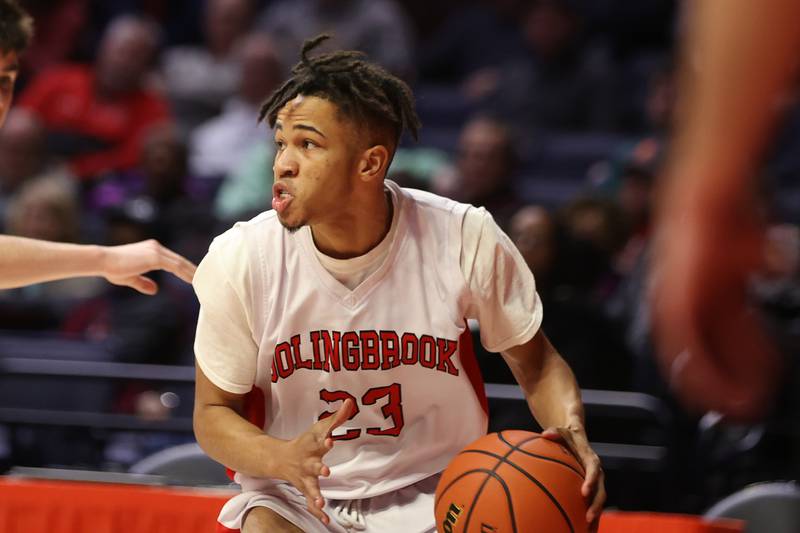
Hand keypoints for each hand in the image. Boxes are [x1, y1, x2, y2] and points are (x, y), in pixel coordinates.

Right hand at [100, 239, 196, 294]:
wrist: (103, 261)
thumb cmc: (112, 268)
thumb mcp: (130, 277)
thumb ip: (143, 282)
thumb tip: (155, 290)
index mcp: (151, 250)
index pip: (173, 260)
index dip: (184, 269)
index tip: (194, 277)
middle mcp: (156, 247)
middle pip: (179, 260)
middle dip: (191, 270)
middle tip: (204, 279)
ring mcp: (156, 250)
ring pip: (180, 263)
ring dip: (191, 272)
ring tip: (202, 282)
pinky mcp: (155, 256)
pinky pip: (175, 266)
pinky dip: (185, 273)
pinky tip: (193, 280)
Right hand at [276, 398, 354, 524]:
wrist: (279, 459)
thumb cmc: (306, 442)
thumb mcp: (319, 428)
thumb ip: (337, 418)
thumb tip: (350, 402)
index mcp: (311, 446)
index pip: (318, 441)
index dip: (324, 440)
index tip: (330, 440)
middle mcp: (307, 463)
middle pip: (313, 465)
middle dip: (319, 468)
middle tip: (326, 471)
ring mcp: (305, 478)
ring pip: (309, 487)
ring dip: (315, 495)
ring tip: (321, 502)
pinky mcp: (305, 490)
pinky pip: (310, 503)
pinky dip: (316, 511)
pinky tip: (325, 519)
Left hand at [541, 425, 604, 531]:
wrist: (577, 437)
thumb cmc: (567, 435)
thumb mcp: (562, 431)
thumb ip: (555, 431)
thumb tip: (545, 433)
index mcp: (591, 460)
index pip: (594, 470)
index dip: (591, 481)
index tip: (584, 492)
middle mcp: (597, 473)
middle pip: (600, 491)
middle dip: (596, 506)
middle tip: (588, 518)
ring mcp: (595, 483)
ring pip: (598, 502)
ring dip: (595, 517)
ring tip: (589, 532)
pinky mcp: (591, 489)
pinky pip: (591, 505)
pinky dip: (589, 518)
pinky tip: (582, 531)